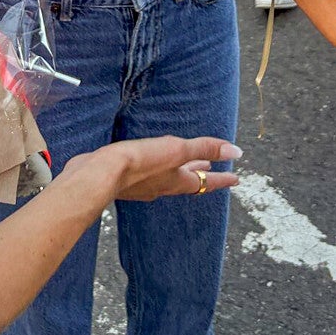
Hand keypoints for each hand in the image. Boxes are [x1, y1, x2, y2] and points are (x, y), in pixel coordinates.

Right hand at [67, 137, 241, 201]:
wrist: (99, 175)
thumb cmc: (139, 163)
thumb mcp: (176, 151)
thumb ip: (203, 148)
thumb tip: (235, 152)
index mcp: (177, 181)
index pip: (206, 181)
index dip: (222, 178)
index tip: (236, 179)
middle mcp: (162, 186)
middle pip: (188, 179)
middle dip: (202, 171)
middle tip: (214, 167)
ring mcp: (144, 184)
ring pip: (169, 176)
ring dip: (181, 168)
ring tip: (188, 160)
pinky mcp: (127, 178)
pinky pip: (151, 173)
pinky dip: (160, 166)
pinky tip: (152, 159)